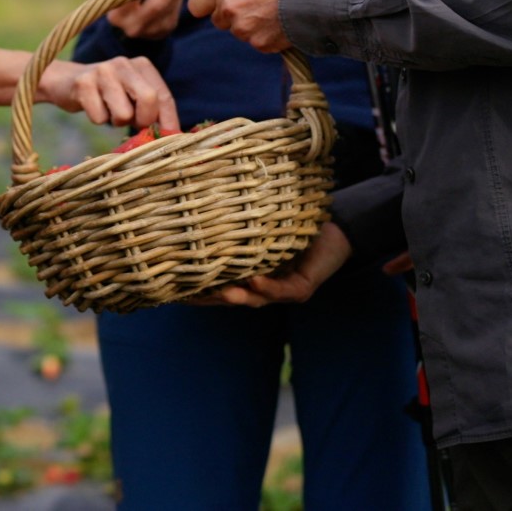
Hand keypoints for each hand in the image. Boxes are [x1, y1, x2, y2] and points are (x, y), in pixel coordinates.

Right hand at [38, 56, 178, 131]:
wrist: (65, 82)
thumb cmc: (107, 93)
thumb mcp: (132, 95)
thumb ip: (152, 109)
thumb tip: (172, 134)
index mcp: (142, 65)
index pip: (164, 95)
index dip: (169, 120)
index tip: (171, 138)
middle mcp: (124, 63)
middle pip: (149, 99)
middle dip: (143, 120)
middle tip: (133, 123)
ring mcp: (102, 71)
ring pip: (123, 114)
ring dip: (116, 121)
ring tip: (108, 109)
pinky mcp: (83, 83)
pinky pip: (99, 118)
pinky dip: (97, 119)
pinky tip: (92, 106)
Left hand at [184, 0, 305, 52]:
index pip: (196, 3)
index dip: (206, 2)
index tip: (216, 1)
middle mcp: (229, 8)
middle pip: (219, 20)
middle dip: (232, 13)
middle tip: (256, 1)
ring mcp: (244, 29)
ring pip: (239, 31)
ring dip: (251, 24)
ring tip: (274, 8)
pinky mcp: (261, 44)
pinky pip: (258, 42)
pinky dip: (267, 35)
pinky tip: (282, 20)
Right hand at [196, 221, 351, 307]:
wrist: (337, 232)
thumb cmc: (296, 227)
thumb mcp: (264, 230)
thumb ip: (241, 230)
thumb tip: (206, 213)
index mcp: (250, 276)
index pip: (220, 286)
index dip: (199, 289)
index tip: (173, 287)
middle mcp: (264, 288)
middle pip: (232, 298)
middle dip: (210, 297)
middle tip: (185, 293)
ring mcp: (282, 291)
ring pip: (255, 298)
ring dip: (237, 295)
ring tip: (219, 290)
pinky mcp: (301, 289)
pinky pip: (282, 289)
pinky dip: (268, 285)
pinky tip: (254, 278)